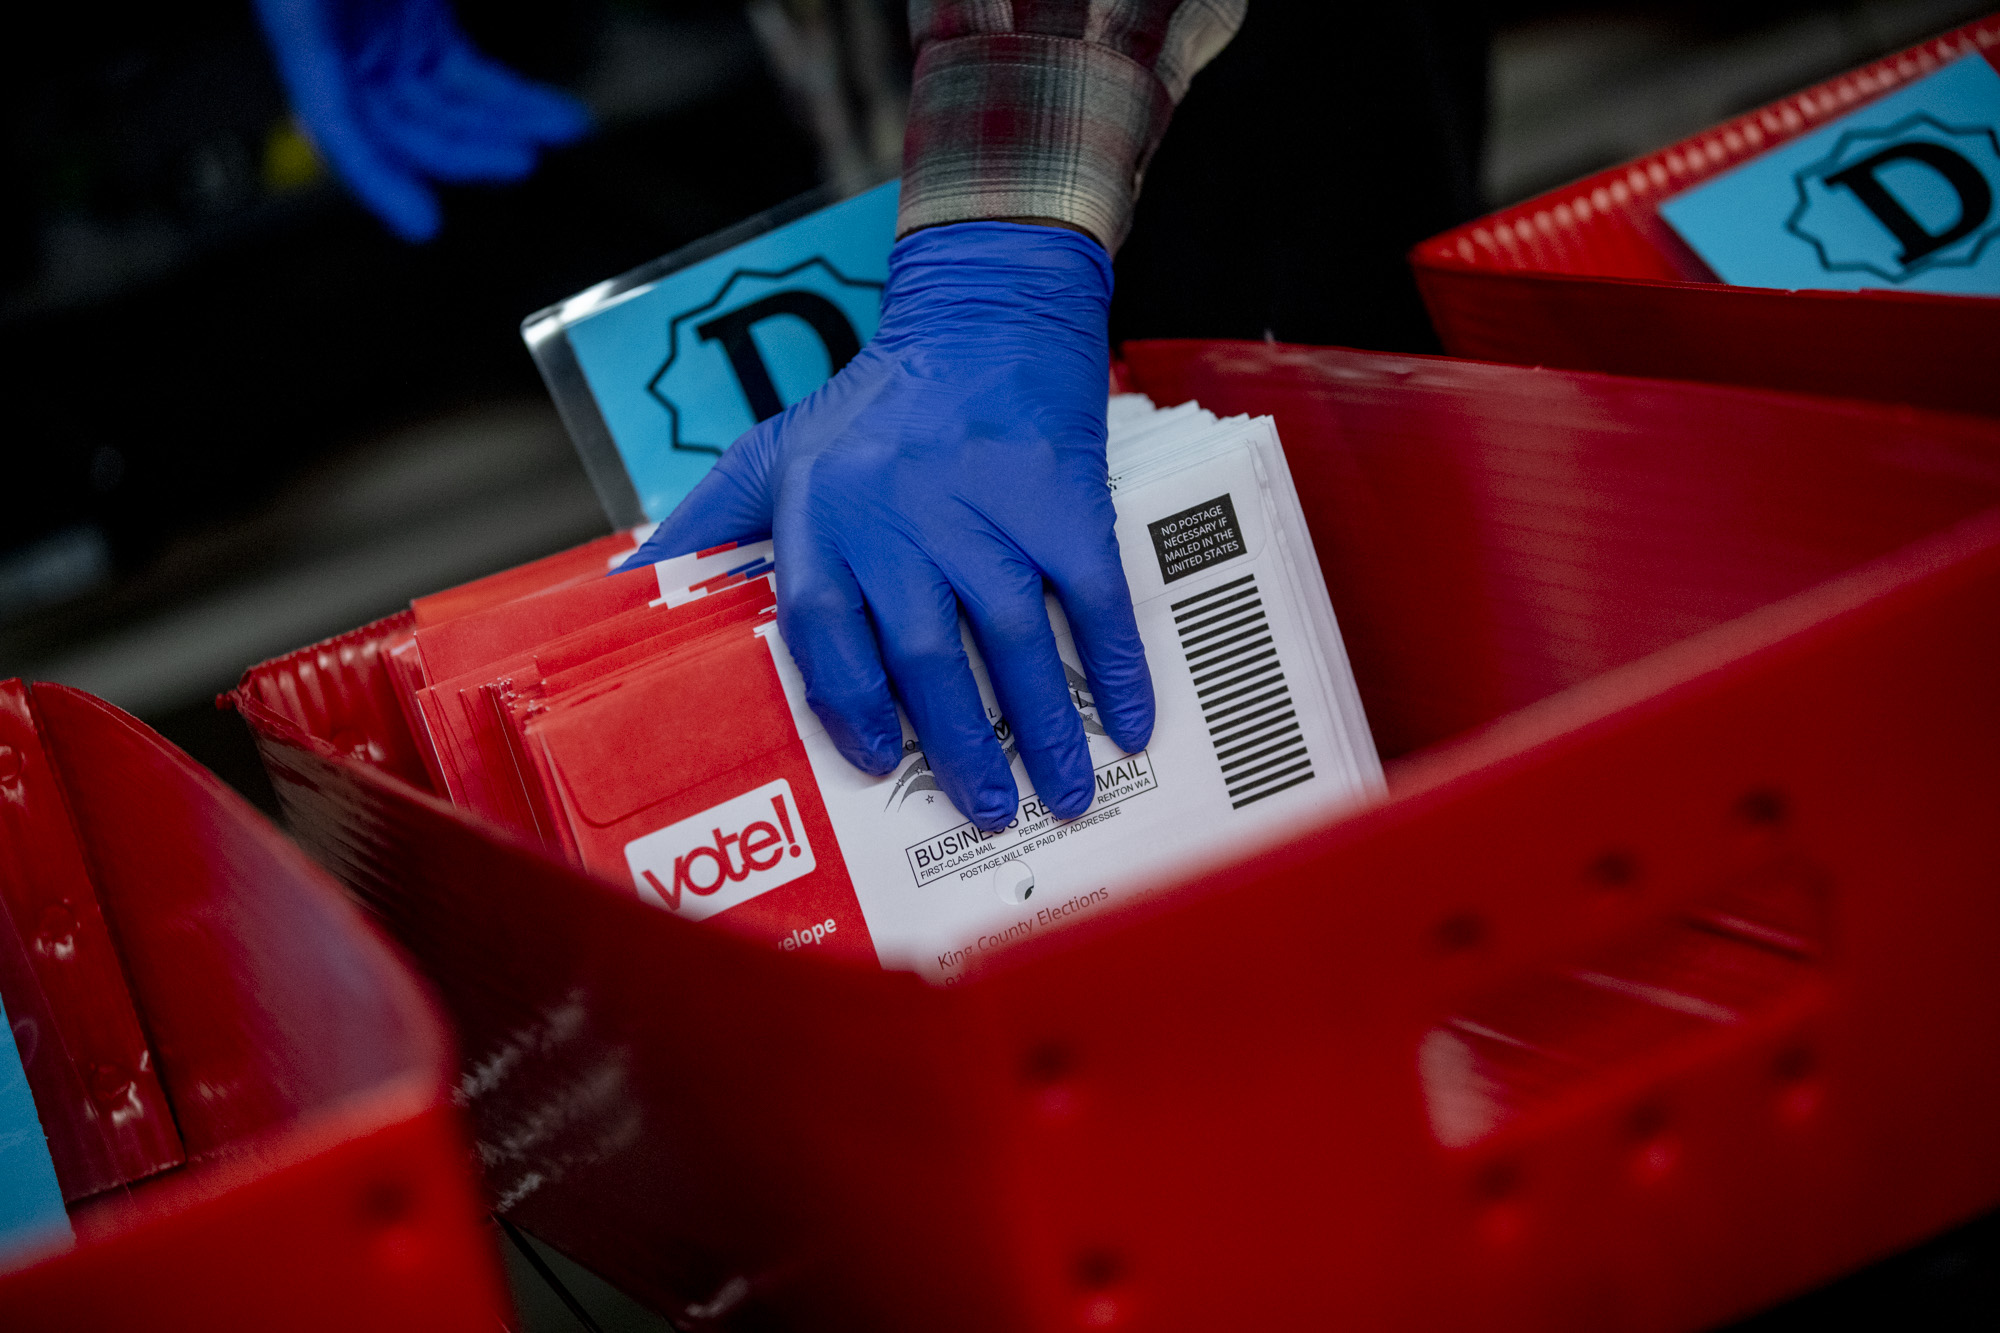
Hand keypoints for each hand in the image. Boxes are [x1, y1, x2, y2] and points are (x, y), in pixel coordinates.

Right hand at [253, 0, 590, 241]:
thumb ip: (393, 33)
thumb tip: (366, 100)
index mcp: (302, 21)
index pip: (335, 123)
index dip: (374, 180)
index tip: (421, 223)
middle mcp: (340, 41)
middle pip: (403, 125)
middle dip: (467, 149)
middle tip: (521, 159)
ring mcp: (381, 36)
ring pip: (444, 109)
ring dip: (504, 126)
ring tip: (561, 129)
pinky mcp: (420, 26)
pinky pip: (468, 80)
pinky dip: (511, 100)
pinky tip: (553, 115)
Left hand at [621, 222, 1154, 831]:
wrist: (986, 311)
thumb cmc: (880, 398)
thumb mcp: (778, 446)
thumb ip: (716, 517)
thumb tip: (638, 582)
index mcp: (822, 512)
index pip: (823, 630)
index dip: (850, 705)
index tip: (879, 761)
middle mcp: (899, 515)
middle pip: (924, 655)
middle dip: (959, 746)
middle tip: (986, 811)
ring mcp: (986, 508)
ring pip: (1013, 641)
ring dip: (1043, 729)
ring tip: (1060, 793)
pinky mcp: (1062, 498)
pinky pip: (1092, 600)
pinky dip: (1115, 668)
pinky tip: (1126, 723)